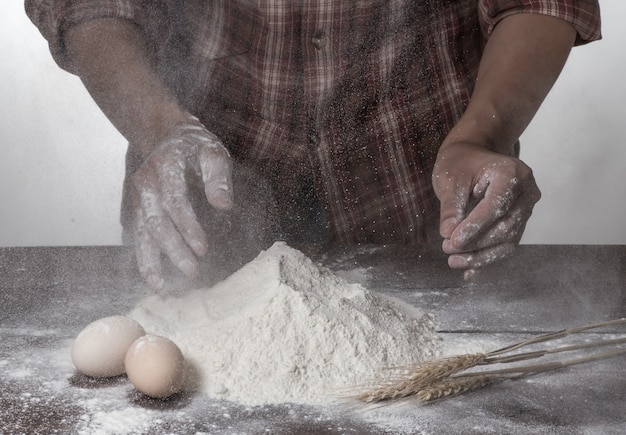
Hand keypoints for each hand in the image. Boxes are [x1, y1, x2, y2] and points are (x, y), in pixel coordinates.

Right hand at [131, 118, 232, 290]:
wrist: (163, 136)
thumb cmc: (194, 147)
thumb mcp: (212, 151)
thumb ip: (218, 176)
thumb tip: (223, 205)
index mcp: (166, 166)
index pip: (175, 200)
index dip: (188, 226)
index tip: (203, 248)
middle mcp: (145, 183)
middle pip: (156, 221)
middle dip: (173, 249)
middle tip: (192, 271)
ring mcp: (136, 197)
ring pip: (140, 233)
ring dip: (150, 261)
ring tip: (160, 286)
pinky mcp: (133, 209)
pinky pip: (136, 237)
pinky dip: (143, 259)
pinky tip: (153, 279)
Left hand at [432, 142, 540, 278]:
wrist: (473, 156)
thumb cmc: (461, 163)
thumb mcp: (450, 179)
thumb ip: (450, 206)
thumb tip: (448, 234)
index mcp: (512, 173)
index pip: (496, 206)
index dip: (474, 227)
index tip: (452, 242)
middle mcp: (527, 191)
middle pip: (505, 226)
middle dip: (476, 244)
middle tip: (447, 250)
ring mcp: (527, 208)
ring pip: (508, 240)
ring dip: (481, 256)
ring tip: (454, 261)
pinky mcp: (520, 221)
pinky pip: (506, 244)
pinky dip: (487, 257)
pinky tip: (469, 271)